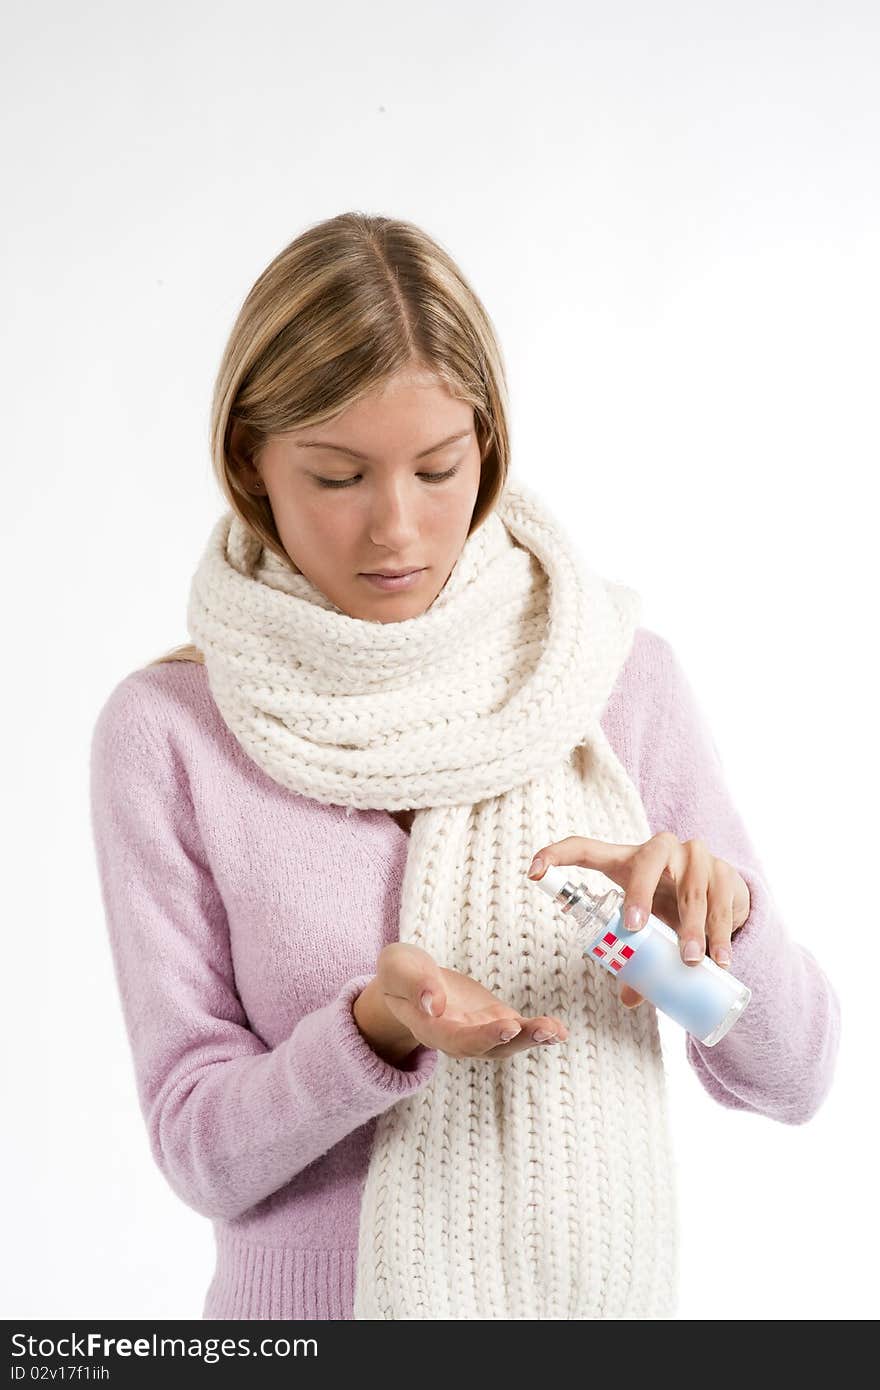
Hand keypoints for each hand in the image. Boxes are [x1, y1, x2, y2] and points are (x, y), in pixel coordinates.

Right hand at [371, 942, 568, 1058]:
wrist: (410, 981)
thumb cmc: (401, 973)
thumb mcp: (397, 968)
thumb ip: (412, 984)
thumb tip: (433, 1002)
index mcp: (431, 1029)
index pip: (458, 1039)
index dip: (484, 1036)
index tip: (508, 1026)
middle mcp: (458, 1038)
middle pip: (490, 1047)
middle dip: (519, 1040)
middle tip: (544, 1030)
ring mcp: (480, 1031)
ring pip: (509, 1041)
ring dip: (533, 1038)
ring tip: (556, 1031)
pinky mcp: (495, 1020)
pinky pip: (519, 1030)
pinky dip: (539, 1032)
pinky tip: (560, 1032)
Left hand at [527, 832, 750, 1009]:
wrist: (722, 892)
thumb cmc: (668, 906)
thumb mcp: (649, 926)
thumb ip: (637, 955)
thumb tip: (630, 998)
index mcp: (626, 860)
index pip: (585, 848)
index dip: (556, 855)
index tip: (532, 871)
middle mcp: (660, 850)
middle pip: (647, 860)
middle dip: (641, 893)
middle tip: (635, 929)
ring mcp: (695, 857)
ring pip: (691, 887)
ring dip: (691, 924)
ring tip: (688, 960)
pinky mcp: (725, 871)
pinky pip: (723, 899)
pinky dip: (721, 932)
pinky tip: (720, 960)